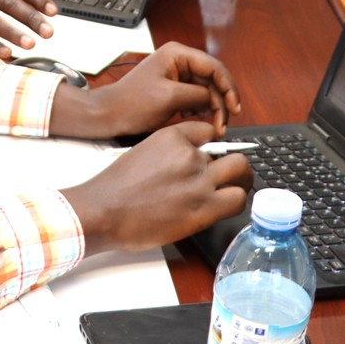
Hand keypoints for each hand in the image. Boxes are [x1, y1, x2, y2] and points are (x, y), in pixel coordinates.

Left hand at [49, 42, 240, 140]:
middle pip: (213, 79)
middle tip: (224, 122)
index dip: (228, 87)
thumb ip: (198, 95)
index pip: (214, 67)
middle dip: (222, 101)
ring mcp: (176, 75)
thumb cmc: (131, 104)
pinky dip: (202, 109)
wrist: (109, 115)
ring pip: (207, 90)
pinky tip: (198, 119)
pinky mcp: (174, 89)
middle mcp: (179, 61)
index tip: (234, 107)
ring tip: (215, 125)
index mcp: (177, 54)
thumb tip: (216, 99)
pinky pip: (197, 97)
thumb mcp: (170, 97)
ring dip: (214, 108)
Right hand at [60, 120, 252, 254]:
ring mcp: (200, 181)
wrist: (103, 210)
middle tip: (232, 176)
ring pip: (242, 174)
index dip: (213, 148)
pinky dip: (236, 202)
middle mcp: (190, 155)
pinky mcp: (204, 208)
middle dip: (235, 165)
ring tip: (234, 191)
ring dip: (241, 183)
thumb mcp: (141, 153)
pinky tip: (226, 207)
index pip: (209, 133)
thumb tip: (185, 165)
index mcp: (172, 137)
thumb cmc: (114, 187)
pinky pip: (237, 200)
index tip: (212, 158)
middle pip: (233, 154)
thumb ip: (168, 154)